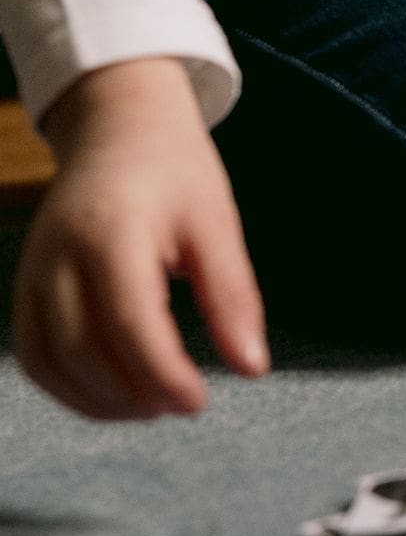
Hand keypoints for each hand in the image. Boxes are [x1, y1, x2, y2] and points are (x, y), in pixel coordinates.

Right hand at [13, 57, 267, 419]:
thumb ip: (232, 296)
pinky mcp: (23, 287)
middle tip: (183, 405)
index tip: (200, 401)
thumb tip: (252, 366)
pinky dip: (68, 387)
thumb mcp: (217, 224)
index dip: (163, 373)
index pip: (130, 322)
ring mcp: (31, 272)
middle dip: (132, 394)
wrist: (118, 129)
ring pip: (48, 361)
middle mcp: (57, 255)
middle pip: (81, 350)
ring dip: (98, 400)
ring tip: (154, 405)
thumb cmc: (174, 173)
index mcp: (111, 231)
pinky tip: (115, 393)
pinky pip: (33, 354)